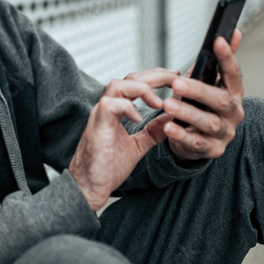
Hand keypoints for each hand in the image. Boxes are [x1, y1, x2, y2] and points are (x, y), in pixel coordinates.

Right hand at [68, 68, 180, 210]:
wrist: (89, 187)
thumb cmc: (107, 167)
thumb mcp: (137, 146)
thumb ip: (152, 132)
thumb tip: (171, 118)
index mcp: (116, 110)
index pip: (135, 82)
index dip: (155, 77)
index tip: (175, 77)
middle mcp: (107, 108)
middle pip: (130, 78)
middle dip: (154, 75)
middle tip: (175, 77)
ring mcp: (100, 115)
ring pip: (118, 85)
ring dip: (142, 88)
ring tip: (159, 101)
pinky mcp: (97, 126)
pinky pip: (110, 105)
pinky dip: (127, 107)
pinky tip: (139, 118)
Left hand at [162, 29, 243, 161]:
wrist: (198, 138)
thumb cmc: (201, 103)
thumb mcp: (208, 82)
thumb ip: (217, 61)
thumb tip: (232, 32)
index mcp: (234, 92)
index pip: (234, 73)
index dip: (227, 57)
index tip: (217, 40)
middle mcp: (234, 113)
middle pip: (221, 101)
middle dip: (199, 91)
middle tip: (177, 83)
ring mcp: (225, 133)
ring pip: (208, 123)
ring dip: (187, 113)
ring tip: (168, 105)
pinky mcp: (213, 150)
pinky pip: (196, 142)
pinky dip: (181, 135)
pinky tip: (167, 127)